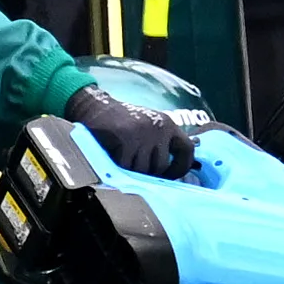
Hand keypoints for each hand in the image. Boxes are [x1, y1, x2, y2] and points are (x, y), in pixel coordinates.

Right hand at [66, 85, 195, 178]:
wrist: (96, 106)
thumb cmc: (122, 121)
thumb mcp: (149, 127)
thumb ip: (162, 144)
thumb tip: (172, 172)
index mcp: (169, 124)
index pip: (187, 150)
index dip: (181, 167)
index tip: (171, 176)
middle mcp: (160, 127)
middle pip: (161, 166)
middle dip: (148, 173)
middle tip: (136, 168)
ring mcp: (144, 132)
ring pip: (143, 169)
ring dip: (132, 170)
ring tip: (123, 158)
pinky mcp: (127, 138)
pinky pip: (127, 166)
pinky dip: (119, 166)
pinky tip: (114, 156)